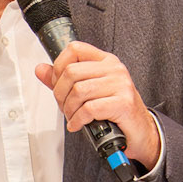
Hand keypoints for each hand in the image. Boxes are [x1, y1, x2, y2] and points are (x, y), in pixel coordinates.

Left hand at [38, 42, 161, 171]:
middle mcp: (114, 69)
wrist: (141, 132)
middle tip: (64, 107)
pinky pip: (89, 109)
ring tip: (72, 117)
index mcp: (106, 61)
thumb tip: (41, 70)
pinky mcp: (122, 103)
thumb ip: (64, 80)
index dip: (58, 66)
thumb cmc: (116, 112)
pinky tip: (78, 125)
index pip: (74, 49)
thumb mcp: (90, 91)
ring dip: (69, 109)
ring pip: (78, 91)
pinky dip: (78, 120)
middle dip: (60, 94)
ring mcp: (120, 85)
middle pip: (71, 72)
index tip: (58, 83)